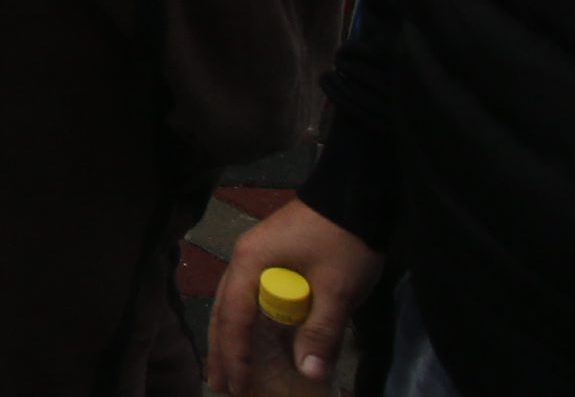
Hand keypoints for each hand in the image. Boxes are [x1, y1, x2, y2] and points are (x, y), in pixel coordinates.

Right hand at [206, 198, 382, 391]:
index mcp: (251, 264)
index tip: (237, 386)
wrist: (356, 196)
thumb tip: (310, 375)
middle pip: (223, 311)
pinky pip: (248, 298)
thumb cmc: (342, 241)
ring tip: (226, 369)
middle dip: (220, 350)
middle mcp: (243, 260)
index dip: (234, 354)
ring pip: (231, 304)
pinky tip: (249, 339)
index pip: (233, 317)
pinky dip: (244, 323)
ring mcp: (254, 257)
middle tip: (218, 385)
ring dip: (228, 337)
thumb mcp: (337, 290)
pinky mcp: (269, 258)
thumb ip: (321, 333)